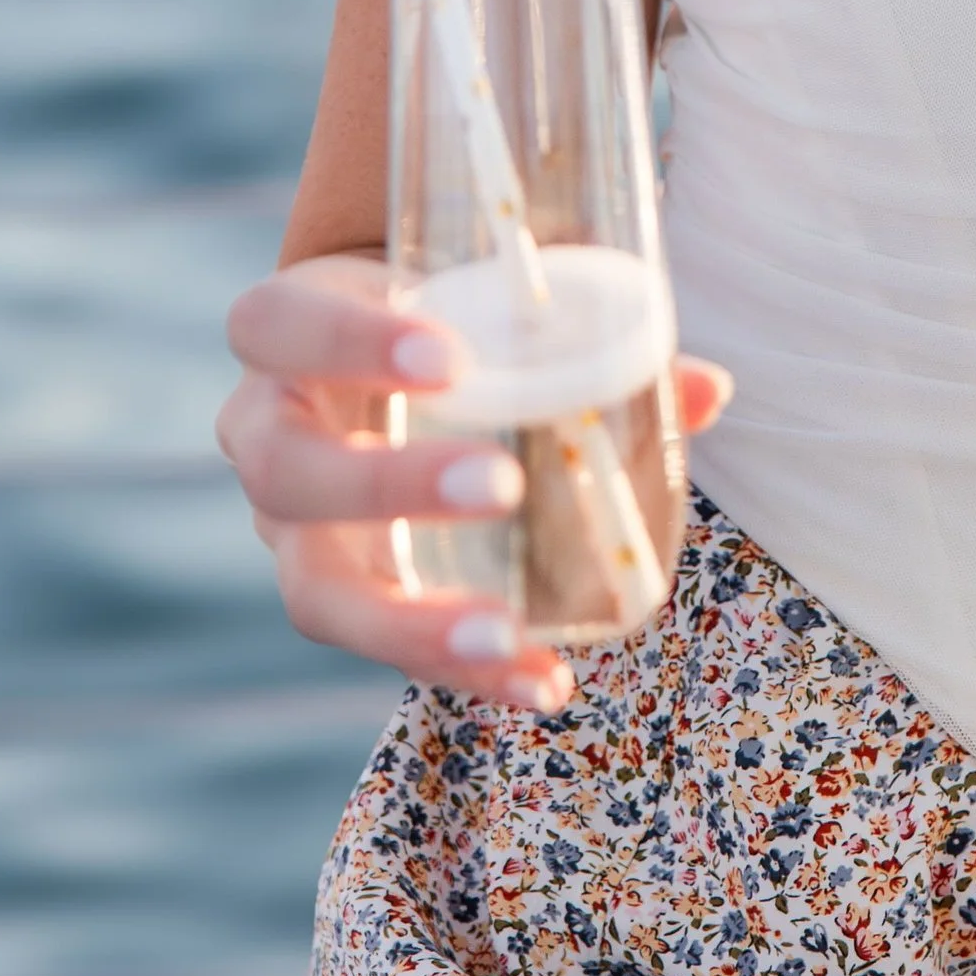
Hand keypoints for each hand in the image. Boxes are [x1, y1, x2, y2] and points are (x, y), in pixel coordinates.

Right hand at [219, 251, 733, 712]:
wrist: (375, 350)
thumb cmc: (442, 306)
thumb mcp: (487, 291)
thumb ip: (587, 323)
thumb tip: (707, 391)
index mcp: (288, 328)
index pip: (279, 325)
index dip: (350, 340)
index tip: (453, 360)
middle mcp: (268, 431)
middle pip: (283, 470)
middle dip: (385, 485)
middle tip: (498, 485)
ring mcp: (293, 528)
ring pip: (316, 589)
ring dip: (410, 619)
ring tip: (503, 635)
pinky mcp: (340, 593)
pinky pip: (385, 646)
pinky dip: (462, 672)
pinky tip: (540, 684)